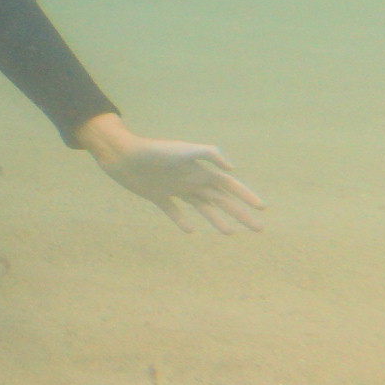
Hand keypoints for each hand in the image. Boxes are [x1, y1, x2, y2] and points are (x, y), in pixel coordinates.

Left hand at [75, 113, 265, 233]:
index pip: (229, 186)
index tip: (263, 209)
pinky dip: (182, 221)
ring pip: (201, 207)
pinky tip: (190, 231)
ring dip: (217, 219)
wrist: (122, 154)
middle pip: (221, 200)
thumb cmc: (154, 151)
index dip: (246, 196)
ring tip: (230, 233)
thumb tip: (232, 169)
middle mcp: (190, 180)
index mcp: (199, 170)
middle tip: (258, 228)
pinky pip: (173, 210)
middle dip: (240, 213)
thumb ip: (208, 154)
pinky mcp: (157, 195)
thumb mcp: (183, 150)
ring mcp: (174, 188)